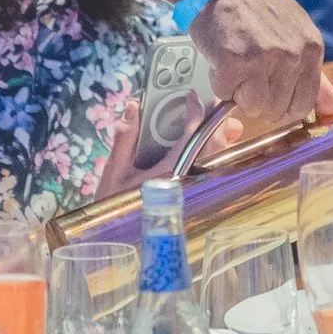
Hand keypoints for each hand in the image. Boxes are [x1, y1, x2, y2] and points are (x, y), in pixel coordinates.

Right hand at [91, 99, 246, 202]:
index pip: (191, 137)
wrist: (115, 236)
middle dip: (216, 122)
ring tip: (214, 119)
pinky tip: (210, 141)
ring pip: (217, 158)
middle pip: (214, 146)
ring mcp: (193, 188)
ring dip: (219, 137)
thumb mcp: (113, 172)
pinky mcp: (194, 193)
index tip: (192, 97)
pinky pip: (211, 169)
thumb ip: (124, 138)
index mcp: (169, 173)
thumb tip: (133, 108)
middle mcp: (186, 181)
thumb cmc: (114, 205)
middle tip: (212, 103)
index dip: (196, 113)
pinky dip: (214, 152)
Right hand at [187, 0, 323, 132]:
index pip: (304, 103)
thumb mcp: (294, 32)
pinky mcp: (236, 61)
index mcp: (311, 47)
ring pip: (254, 108)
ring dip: (238, 93)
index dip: (283, 107)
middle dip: (258, 100)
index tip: (269, 96)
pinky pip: (227, 96)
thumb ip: (315, 76)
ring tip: (236, 62)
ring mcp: (265, 57)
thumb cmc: (253, 8)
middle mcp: (293, 53)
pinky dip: (220, 84)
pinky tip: (222, 59)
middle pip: (278, 110)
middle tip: (248, 71)